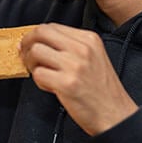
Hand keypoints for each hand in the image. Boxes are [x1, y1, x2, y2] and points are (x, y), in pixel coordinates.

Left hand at [19, 23, 137, 135]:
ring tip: (40, 73)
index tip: (30, 44)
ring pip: (36, 51)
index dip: (35, 35)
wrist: (116, 115)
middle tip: (24, 55)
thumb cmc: (101, 90)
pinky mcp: (66, 84)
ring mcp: (74, 66)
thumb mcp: (93, 58)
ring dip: (31, 63)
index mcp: (89, 39)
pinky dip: (39, 81)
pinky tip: (49, 86)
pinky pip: (38, 74)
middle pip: (40, 33)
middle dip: (26, 43)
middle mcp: (82, 49)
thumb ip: (70, 46)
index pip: (52, 26)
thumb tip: (36, 41)